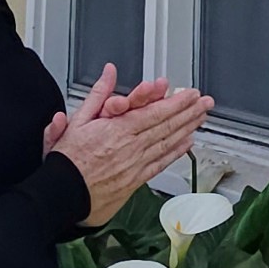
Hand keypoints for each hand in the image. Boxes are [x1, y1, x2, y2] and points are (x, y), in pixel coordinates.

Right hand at [50, 64, 213, 225]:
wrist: (63, 194)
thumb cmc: (67, 160)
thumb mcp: (77, 119)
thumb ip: (98, 94)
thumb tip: (109, 72)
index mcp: (117, 129)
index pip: (154, 112)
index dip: (176, 102)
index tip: (189, 93)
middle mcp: (130, 146)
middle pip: (166, 125)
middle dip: (189, 112)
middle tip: (205, 102)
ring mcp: (136, 164)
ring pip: (167, 142)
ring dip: (187, 128)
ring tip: (201, 118)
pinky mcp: (136, 180)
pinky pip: (161, 163)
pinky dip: (176, 152)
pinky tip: (187, 143)